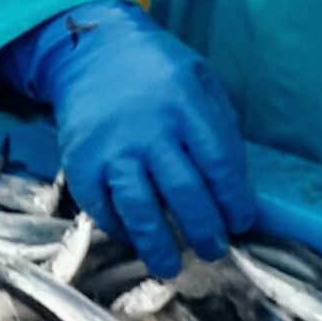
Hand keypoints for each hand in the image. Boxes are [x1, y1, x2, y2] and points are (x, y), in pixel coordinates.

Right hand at [0, 0, 253, 280]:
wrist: (90, 53)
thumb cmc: (155, 71)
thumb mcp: (200, 80)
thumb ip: (219, 126)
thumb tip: (234, 186)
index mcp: (185, 106)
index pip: (219, 165)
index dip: (234, 200)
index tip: (241, 222)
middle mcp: (148, 131)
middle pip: (183, 193)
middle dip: (203, 231)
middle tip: (213, 251)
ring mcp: (111, 150)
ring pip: (140, 210)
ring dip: (159, 246)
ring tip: (172, 267)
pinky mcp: (80, 164)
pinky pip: (101, 208)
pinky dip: (119, 230)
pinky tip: (135, 239)